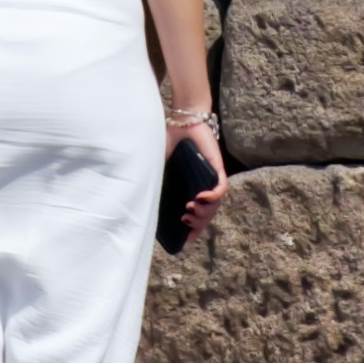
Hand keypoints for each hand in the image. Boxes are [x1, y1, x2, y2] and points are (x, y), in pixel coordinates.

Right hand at [165, 123, 226, 244]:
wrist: (181, 122)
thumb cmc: (169, 144)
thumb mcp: (160, 168)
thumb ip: (156, 183)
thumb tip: (142, 203)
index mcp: (191, 189)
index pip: (197, 215)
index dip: (194, 230)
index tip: (186, 240)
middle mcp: (203, 186)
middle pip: (208, 214)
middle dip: (198, 223)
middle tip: (185, 220)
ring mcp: (211, 178)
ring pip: (216, 205)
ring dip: (205, 212)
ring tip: (190, 210)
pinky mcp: (217, 168)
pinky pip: (221, 188)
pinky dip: (213, 196)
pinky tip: (201, 198)